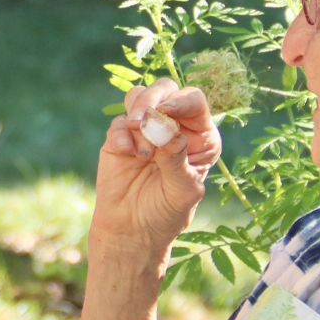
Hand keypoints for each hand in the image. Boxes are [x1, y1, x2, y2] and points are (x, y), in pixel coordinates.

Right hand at [89, 79, 220, 265]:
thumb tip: (166, 130)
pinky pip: (118, 122)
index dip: (181, 100)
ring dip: (136, 115)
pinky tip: (125, 155)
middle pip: (165, 89)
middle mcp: (175, 126)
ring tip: (138, 149)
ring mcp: (146, 129)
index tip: (166, 111)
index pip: (194, 102)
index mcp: (200, 136)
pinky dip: (120, 135)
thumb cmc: (166, 212)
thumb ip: (176, 159)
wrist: (132, 229)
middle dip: (152, 101)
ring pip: (139, 97)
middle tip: (140, 122)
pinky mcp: (120, 136)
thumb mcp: (181, 190)